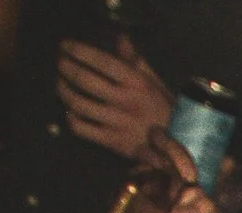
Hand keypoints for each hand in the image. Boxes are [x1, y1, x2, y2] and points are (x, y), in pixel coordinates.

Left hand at [58, 34, 174, 161]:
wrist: (181, 146)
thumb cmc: (165, 111)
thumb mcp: (155, 82)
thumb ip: (135, 60)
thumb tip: (120, 38)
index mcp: (137, 83)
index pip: (100, 61)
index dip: (77, 51)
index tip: (65, 46)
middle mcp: (125, 101)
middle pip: (83, 80)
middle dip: (64, 68)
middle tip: (59, 64)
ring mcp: (117, 123)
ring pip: (77, 104)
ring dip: (62, 91)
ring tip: (60, 85)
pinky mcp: (113, 142)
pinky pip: (81, 128)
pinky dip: (70, 118)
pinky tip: (71, 112)